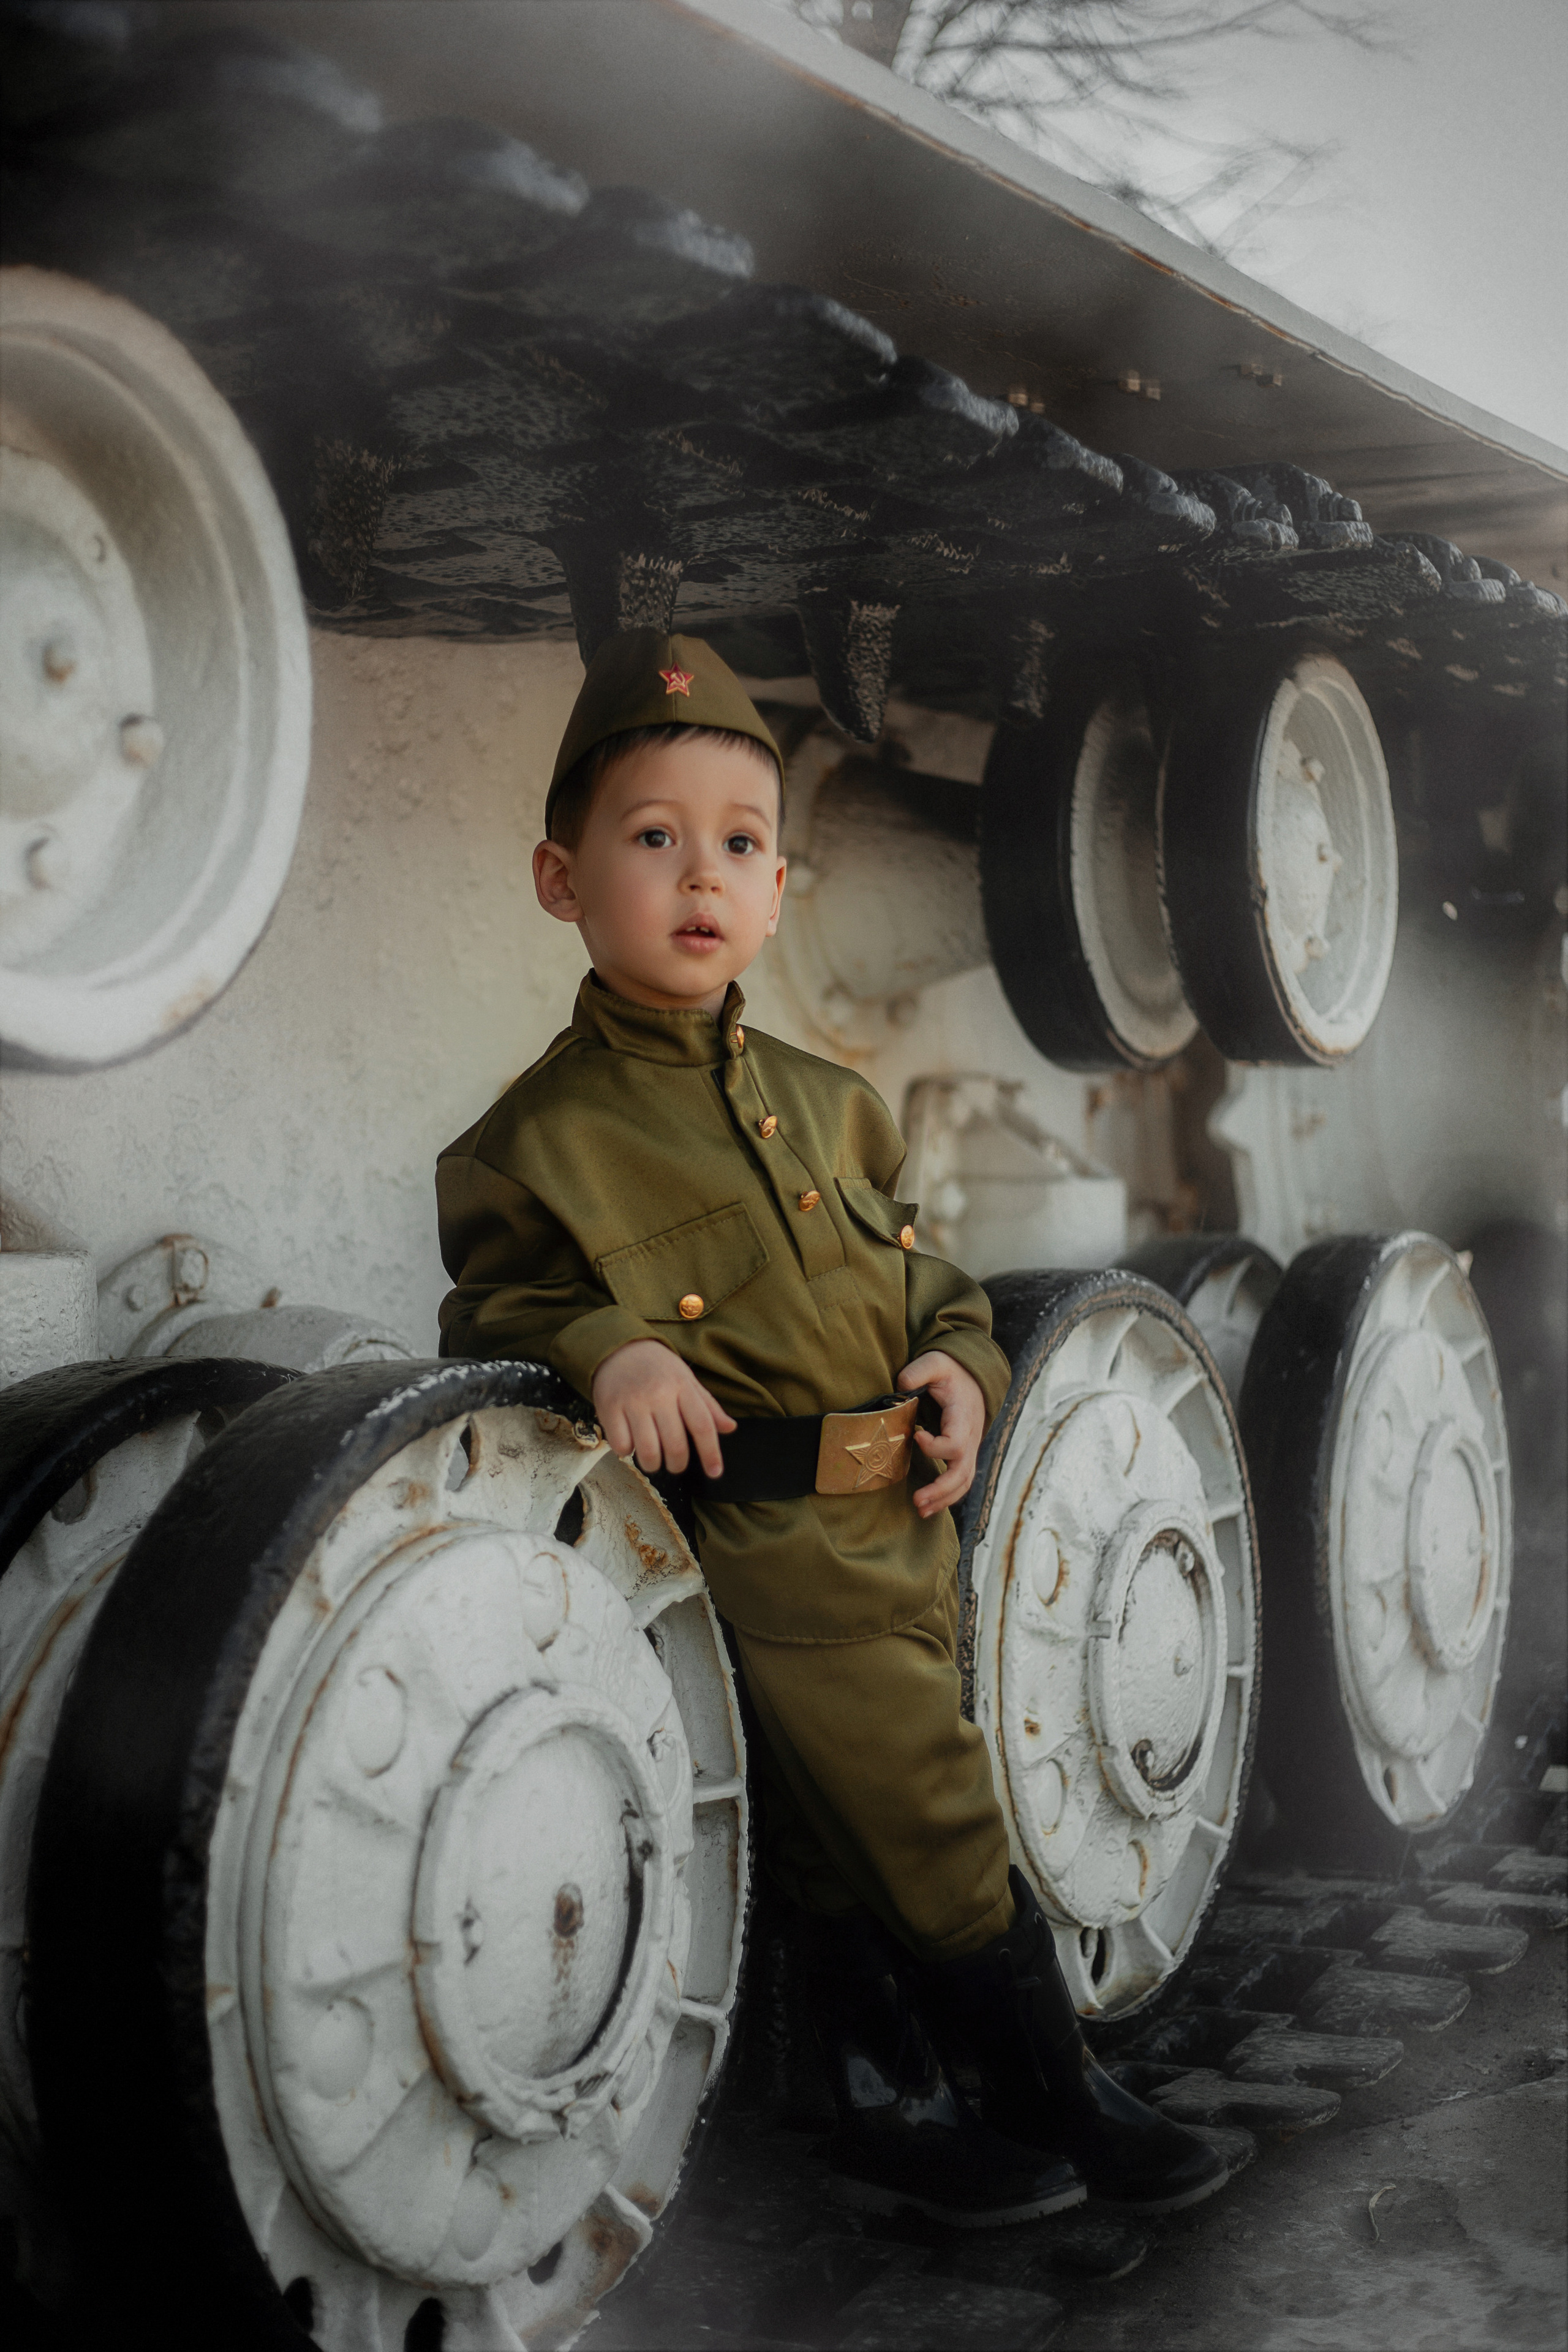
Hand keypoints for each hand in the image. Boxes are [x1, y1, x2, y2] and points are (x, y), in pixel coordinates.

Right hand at [592, 1339, 736, 1478]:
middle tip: (675, 1465)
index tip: (715, 1473)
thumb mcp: (686, 1379)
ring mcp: (633, 1402)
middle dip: (678, 1465)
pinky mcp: (609, 1408)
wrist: (618, 1347)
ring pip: (648, 1451)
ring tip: (653, 1459)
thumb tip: (730, 1428)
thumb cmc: (658, 1368)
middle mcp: (659, 1394)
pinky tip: (630, 1442)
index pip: (703, 1426)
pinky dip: (627, 1452)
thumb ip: (707, 1406)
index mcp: (682, 1386)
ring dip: (653, 1464)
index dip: (711, 1453)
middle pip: (676, 1445)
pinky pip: (621, 1445)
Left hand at [898, 1350, 985, 1519]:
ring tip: (920, 1510)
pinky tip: (929, 1507)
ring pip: (963, 1482)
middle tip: (916, 1500)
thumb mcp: (936, 1362)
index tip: (916, 1435)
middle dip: (940, 1490)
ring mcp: (969, 1449)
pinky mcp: (963, 1455)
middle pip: (962, 1472)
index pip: (955, 1443)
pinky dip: (947, 1497)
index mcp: (963, 1417)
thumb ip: (919, 1371)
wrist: (972, 1377)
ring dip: (943, 1499)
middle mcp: (970, 1437)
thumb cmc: (951, 1372)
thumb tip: (900, 1386)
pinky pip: (960, 1482)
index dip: (935, 1446)